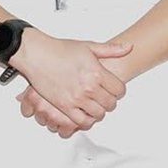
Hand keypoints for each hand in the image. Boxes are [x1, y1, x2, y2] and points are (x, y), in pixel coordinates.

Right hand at [11, 31, 131, 131]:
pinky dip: (86, 120)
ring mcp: (76, 98)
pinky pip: (82, 122)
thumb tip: (129, 47)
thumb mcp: (89, 46)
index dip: (119, 90)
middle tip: (105, 96)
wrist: (38, 55)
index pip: (119, 89)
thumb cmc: (60, 49)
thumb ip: (111, 49)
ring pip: (98, 114)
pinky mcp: (64, 106)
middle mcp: (88, 87)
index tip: (115, 89)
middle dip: (110, 101)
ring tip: (95, 104)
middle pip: (111, 104)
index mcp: (96, 72)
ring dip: (99, 111)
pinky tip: (84, 112)